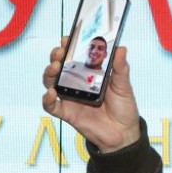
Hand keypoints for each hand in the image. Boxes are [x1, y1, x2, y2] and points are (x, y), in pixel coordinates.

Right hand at [41, 37, 141, 152]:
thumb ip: (120, 68)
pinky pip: (51, 106)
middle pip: (59, 66)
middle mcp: (77, 82)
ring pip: (51, 82)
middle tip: (61, 52)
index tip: (68, 38)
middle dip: (57, 56)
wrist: (124, 134)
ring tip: (55, 67)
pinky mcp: (67, 113)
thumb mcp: (123, 86)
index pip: (75, 55)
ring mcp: (70, 97)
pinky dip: (47, 99)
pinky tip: (51, 93)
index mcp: (90, 73)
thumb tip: (121, 48)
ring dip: (49, 73)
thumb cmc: (124, 108)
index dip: (69, 45)